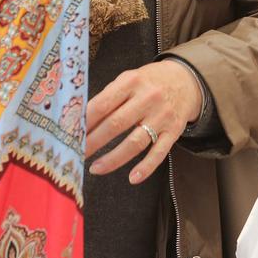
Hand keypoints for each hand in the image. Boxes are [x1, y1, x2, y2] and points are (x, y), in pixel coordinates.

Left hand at [85, 59, 203, 184]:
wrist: (187, 81)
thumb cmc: (148, 81)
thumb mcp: (128, 79)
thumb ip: (109, 96)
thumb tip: (83, 118)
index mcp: (131, 82)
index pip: (103, 104)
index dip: (85, 120)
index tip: (70, 132)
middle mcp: (147, 99)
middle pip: (116, 124)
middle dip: (93, 141)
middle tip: (76, 153)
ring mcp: (162, 117)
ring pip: (135, 142)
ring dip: (113, 159)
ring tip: (94, 168)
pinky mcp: (173, 132)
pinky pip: (159, 153)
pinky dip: (145, 168)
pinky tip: (132, 178)